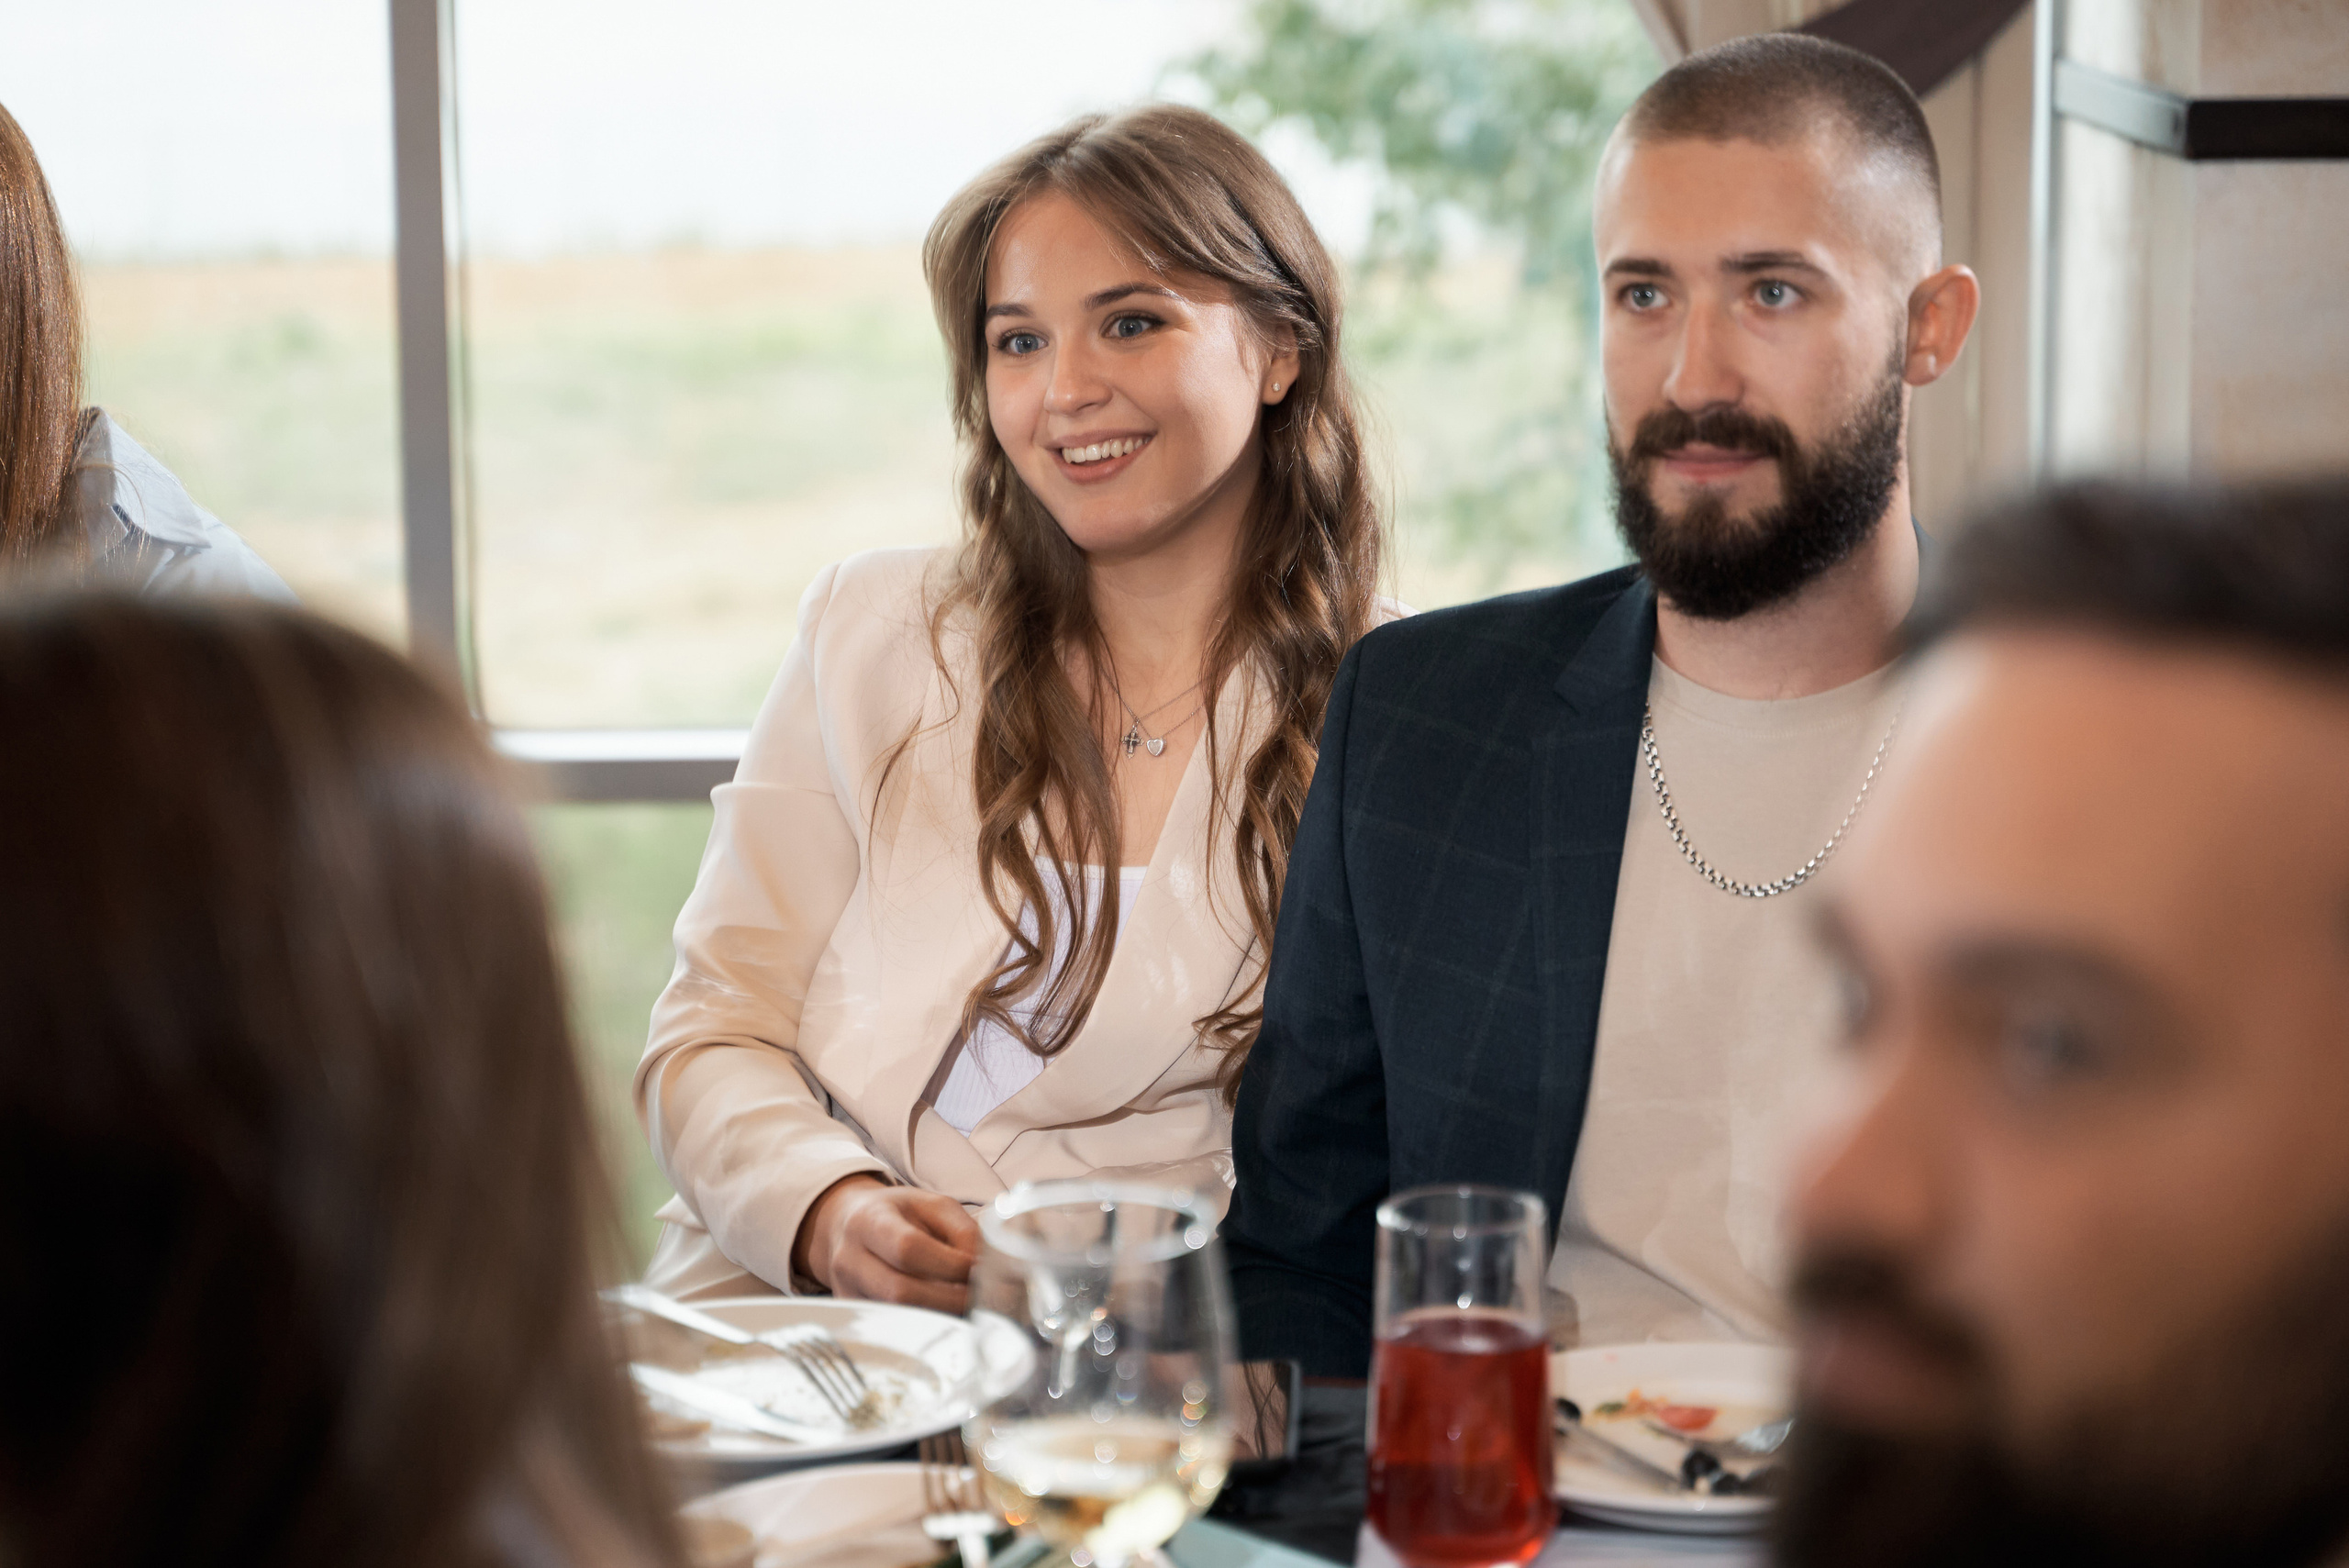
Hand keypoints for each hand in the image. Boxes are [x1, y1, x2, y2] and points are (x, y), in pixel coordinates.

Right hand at [795, 1175, 978, 1312]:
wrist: (848, 1225)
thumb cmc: (898, 1215)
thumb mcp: (932, 1206)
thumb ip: (962, 1231)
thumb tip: (983, 1266)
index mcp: (868, 1220)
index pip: (907, 1248)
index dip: (949, 1264)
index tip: (977, 1269)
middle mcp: (848, 1259)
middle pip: (899, 1292)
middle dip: (948, 1299)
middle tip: (977, 1297)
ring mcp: (845, 1292)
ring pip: (896, 1317)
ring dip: (938, 1316)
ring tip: (963, 1307)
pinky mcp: (851, 1316)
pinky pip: (891, 1328)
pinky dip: (923, 1326)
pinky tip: (942, 1315)